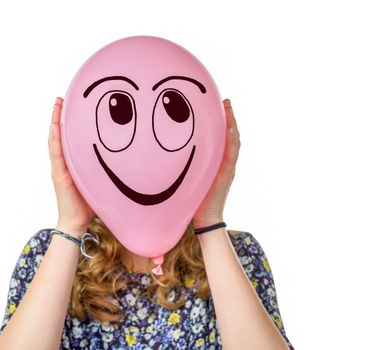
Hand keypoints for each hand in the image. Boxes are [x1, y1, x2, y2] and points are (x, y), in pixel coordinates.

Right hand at [48, 97, 93, 236]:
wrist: (77, 222)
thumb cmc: (90, 203)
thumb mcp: (99, 179)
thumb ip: (106, 168)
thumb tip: (128, 158)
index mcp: (72, 162)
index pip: (68, 137)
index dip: (68, 121)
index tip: (72, 104)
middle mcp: (63, 162)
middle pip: (59, 134)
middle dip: (59, 115)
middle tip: (61, 97)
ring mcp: (59, 168)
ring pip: (55, 140)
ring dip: (54, 122)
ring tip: (57, 104)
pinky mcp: (59, 175)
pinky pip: (56, 153)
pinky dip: (55, 139)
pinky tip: (55, 126)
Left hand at [193, 99, 239, 227]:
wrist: (204, 218)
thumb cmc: (194, 199)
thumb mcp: (189, 176)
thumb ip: (185, 164)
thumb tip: (165, 152)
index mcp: (217, 162)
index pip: (222, 137)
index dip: (222, 121)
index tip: (218, 105)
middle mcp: (225, 163)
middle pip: (230, 135)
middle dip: (229, 117)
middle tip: (226, 100)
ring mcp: (228, 168)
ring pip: (234, 142)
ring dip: (233, 124)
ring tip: (229, 107)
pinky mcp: (226, 175)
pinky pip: (231, 155)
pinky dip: (231, 141)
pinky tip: (229, 129)